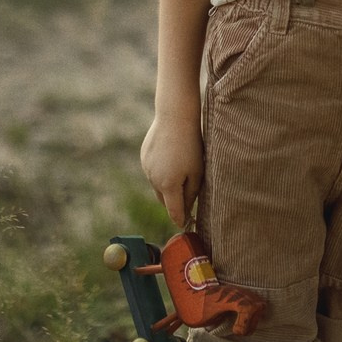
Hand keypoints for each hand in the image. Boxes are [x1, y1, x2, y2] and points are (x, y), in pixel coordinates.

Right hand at [140, 113, 204, 227]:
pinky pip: (153, 171)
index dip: (180, 220)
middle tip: (187, 197)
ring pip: (158, 185)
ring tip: (181, 169)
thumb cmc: (191, 145)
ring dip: (167, 185)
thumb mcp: (197, 172)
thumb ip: (191, 194)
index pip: (174, 212)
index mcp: (168, 186)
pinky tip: (172, 157)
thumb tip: (186, 210)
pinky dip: (161, 171)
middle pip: (164, 200)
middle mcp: (153, 180)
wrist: (175, 117)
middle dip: (174, 202)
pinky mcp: (144, 157)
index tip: (185, 224)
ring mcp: (146, 168)